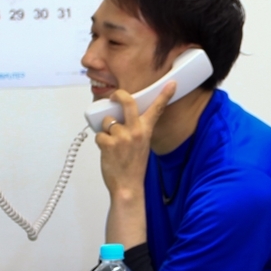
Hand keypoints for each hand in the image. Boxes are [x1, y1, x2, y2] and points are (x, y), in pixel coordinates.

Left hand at [96, 82, 175, 197]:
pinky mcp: (109, 143)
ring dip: (106, 129)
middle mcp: (136, 131)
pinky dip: (100, 142)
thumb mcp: (142, 145)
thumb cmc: (133, 167)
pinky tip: (107, 151)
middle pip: (127, 102)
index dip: (164, 95)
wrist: (128, 187)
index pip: (157, 109)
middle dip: (118, 95)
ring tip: (112, 143)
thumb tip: (119, 117)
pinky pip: (99, 135)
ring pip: (108, 121)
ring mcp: (122, 136)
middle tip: (113, 97)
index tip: (171, 84)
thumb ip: (135, 129)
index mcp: (146, 131)